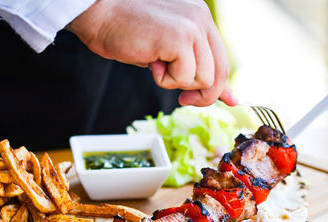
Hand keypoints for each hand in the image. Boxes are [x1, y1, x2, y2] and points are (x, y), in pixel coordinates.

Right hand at [67, 0, 237, 106]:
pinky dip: (164, 79)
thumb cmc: (126, 32)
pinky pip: (184, 78)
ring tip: (156, 63)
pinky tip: (151, 61)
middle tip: (183, 99)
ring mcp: (193, 27)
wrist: (100, 15)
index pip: (222, 59)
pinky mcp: (180, 39)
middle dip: (203, 94)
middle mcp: (201, 19)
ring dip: (177, 82)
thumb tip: (228, 97)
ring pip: (204, 79)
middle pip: (219, 72)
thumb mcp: (168, 50)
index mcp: (200, 18)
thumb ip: (195, 66)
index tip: (225, 101)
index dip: (220, 86)